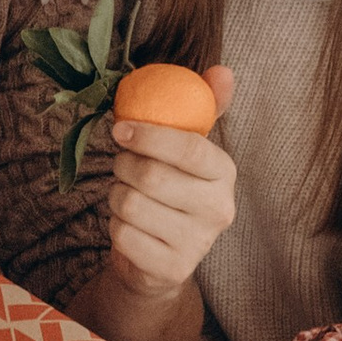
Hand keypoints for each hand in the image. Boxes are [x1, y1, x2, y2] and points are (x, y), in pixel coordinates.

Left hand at [106, 67, 235, 298]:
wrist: (159, 258)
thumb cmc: (170, 189)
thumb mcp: (185, 149)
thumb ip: (202, 108)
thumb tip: (224, 71)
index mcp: (225, 174)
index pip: (191, 148)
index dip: (150, 136)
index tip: (120, 129)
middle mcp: (220, 210)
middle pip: (152, 176)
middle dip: (124, 166)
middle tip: (122, 165)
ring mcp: (199, 244)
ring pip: (131, 204)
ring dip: (116, 195)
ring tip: (128, 196)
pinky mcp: (172, 269)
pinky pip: (123, 235)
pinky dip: (115, 226)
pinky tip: (130, 227)